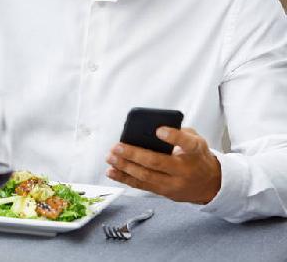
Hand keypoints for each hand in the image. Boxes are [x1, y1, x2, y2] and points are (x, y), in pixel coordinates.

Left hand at [106, 127, 221, 204]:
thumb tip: (151, 128)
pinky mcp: (165, 193)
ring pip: (146, 177)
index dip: (173, 137)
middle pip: (157, 162)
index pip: (187, 144)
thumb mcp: (196, 141)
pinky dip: (125, 178)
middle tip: (117, 147)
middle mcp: (185, 170)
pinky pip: (142, 186)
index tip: (158, 130)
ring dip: (125, 167)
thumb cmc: (197, 157)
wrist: (211, 185)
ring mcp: (174, 184)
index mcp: (195, 152)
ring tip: (110, 158)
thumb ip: (178, 133)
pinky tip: (112, 172)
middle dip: (134, 154)